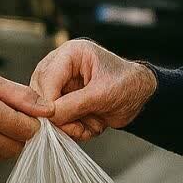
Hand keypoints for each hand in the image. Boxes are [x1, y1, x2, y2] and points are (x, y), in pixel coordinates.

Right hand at [29, 39, 156, 140]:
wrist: (142, 98)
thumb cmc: (128, 85)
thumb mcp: (102, 94)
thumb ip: (74, 104)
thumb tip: (49, 116)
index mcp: (70, 53)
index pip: (47, 76)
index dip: (46, 100)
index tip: (52, 118)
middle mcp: (61, 67)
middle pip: (40, 94)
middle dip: (59, 115)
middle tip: (77, 126)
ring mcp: (61, 86)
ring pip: (47, 111)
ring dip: (69, 124)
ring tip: (91, 124)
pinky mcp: (64, 103)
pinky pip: (58, 121)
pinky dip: (74, 128)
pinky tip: (91, 124)